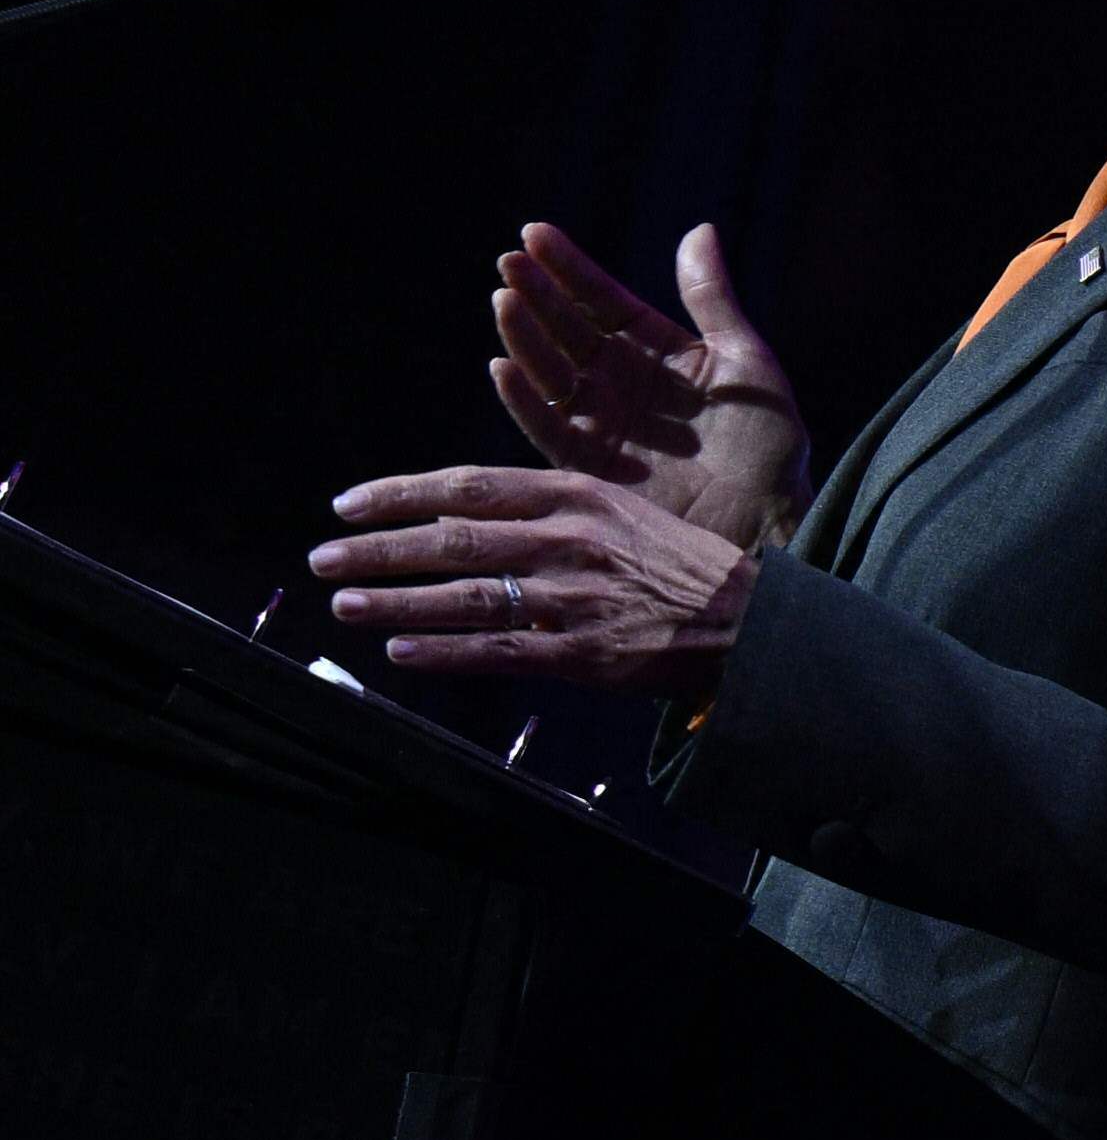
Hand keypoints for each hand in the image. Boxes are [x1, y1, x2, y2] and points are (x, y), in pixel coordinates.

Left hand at [314, 466, 762, 691]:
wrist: (750, 619)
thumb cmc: (684, 563)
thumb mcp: (623, 510)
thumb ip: (547, 510)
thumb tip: (463, 515)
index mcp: (578, 494)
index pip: (468, 486)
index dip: (400, 494)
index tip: (348, 503)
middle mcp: (569, 540)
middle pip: (452, 539)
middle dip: (378, 548)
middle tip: (323, 556)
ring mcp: (573, 598)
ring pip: (465, 595)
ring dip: (394, 598)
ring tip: (342, 602)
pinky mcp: (580, 652)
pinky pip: (496, 650)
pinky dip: (443, 649)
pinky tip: (400, 648)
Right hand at [491, 220, 807, 547]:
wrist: (768, 521)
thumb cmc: (769, 446)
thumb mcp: (746, 363)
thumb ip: (713, 300)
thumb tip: (699, 229)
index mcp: (661, 354)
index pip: (605, 302)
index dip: (571, 268)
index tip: (534, 233)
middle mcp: (624, 385)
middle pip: (570, 332)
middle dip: (539, 296)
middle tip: (509, 260)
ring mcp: (604, 425)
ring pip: (552, 373)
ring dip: (525, 338)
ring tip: (505, 299)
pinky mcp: (589, 470)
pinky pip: (548, 429)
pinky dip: (524, 400)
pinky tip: (502, 367)